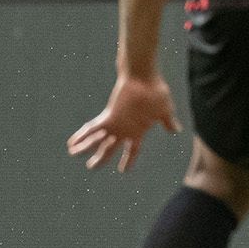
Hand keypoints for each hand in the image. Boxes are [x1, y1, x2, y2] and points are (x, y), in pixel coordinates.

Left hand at [67, 71, 181, 171]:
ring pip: (97, 140)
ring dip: (85, 148)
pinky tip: (72, 142)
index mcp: (138, 131)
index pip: (133, 150)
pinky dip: (82, 136)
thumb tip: (176, 130)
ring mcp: (115, 124)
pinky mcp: (109, 116)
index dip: (128, 160)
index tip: (123, 170)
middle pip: (110, 148)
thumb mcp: (165, 110)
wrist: (144, 77)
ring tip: (73, 153)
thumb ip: (168, 122)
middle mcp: (124, 130)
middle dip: (101, 158)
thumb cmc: (156, 92)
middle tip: (92, 167)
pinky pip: (92, 129)